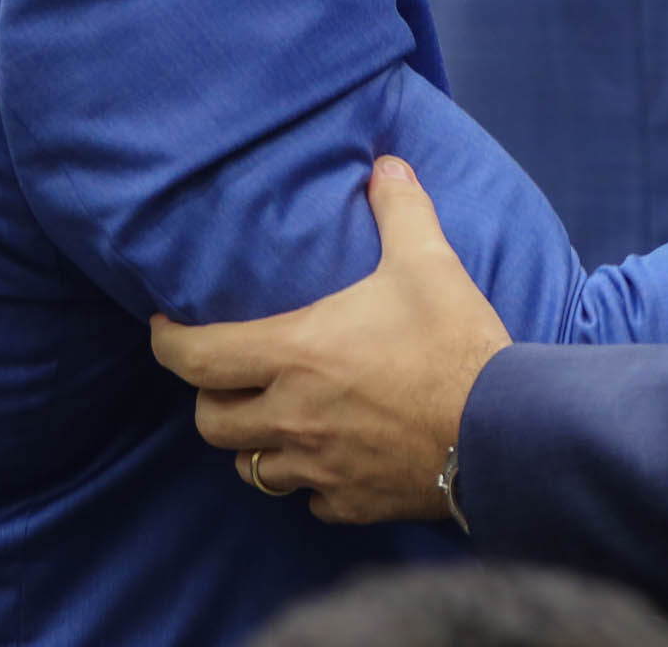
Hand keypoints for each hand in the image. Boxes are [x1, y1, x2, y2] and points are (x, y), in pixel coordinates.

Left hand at [149, 157, 508, 524]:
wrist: (501, 430)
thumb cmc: (454, 344)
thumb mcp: (428, 263)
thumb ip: (400, 210)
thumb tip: (385, 164)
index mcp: (296, 355)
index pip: (196, 358)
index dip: (168, 343)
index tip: (166, 328)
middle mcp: (292, 417)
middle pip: (212, 423)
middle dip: (212, 398)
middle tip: (229, 375)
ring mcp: (319, 467)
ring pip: (252, 468)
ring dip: (255, 443)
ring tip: (275, 419)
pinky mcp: (351, 503)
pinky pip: (309, 500)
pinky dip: (310, 482)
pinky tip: (332, 460)